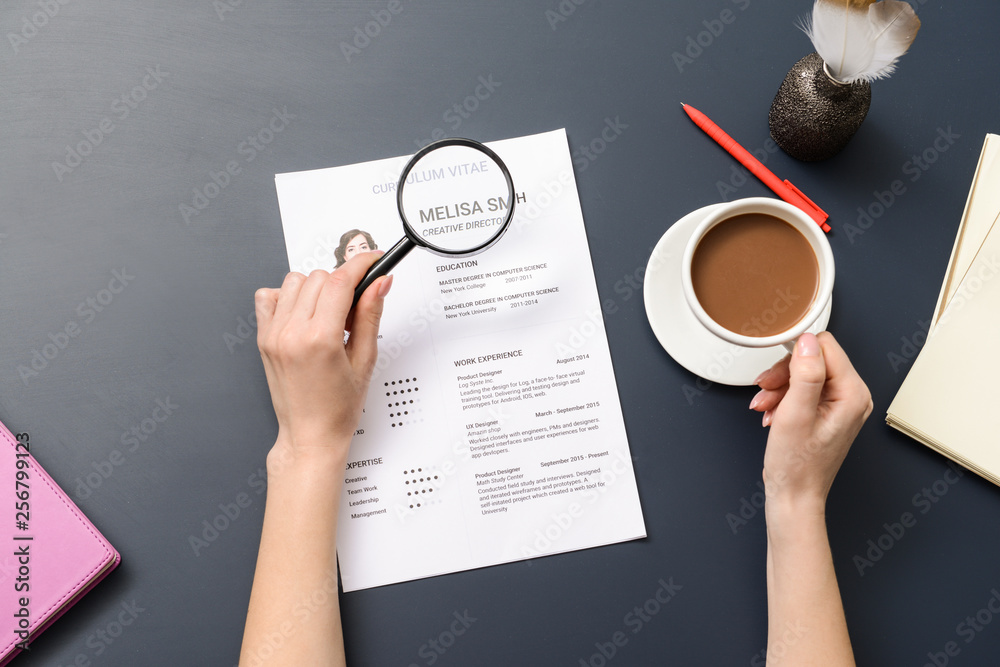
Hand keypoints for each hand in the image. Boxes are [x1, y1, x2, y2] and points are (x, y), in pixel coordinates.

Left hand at [254, 253, 391, 458]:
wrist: (309, 435)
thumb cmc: (337, 409)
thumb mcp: (365, 361)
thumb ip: (370, 315)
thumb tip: (380, 283)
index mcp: (320, 340)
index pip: (341, 282)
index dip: (362, 265)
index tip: (374, 261)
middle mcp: (291, 334)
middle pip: (320, 277)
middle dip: (342, 285)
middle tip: (354, 311)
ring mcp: (273, 335)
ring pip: (295, 281)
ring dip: (316, 289)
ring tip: (329, 316)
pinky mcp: (263, 338)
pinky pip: (269, 296)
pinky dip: (288, 297)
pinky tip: (304, 315)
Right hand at [749, 332, 872, 512]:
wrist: (794, 496)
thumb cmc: (797, 466)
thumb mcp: (795, 414)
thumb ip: (805, 374)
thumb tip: (808, 341)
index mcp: (853, 393)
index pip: (825, 346)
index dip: (794, 356)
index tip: (774, 374)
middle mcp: (852, 396)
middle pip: (813, 359)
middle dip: (783, 374)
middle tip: (765, 392)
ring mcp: (840, 405)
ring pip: (803, 374)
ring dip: (778, 387)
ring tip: (765, 407)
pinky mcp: (827, 412)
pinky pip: (802, 389)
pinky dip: (782, 398)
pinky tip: (772, 414)